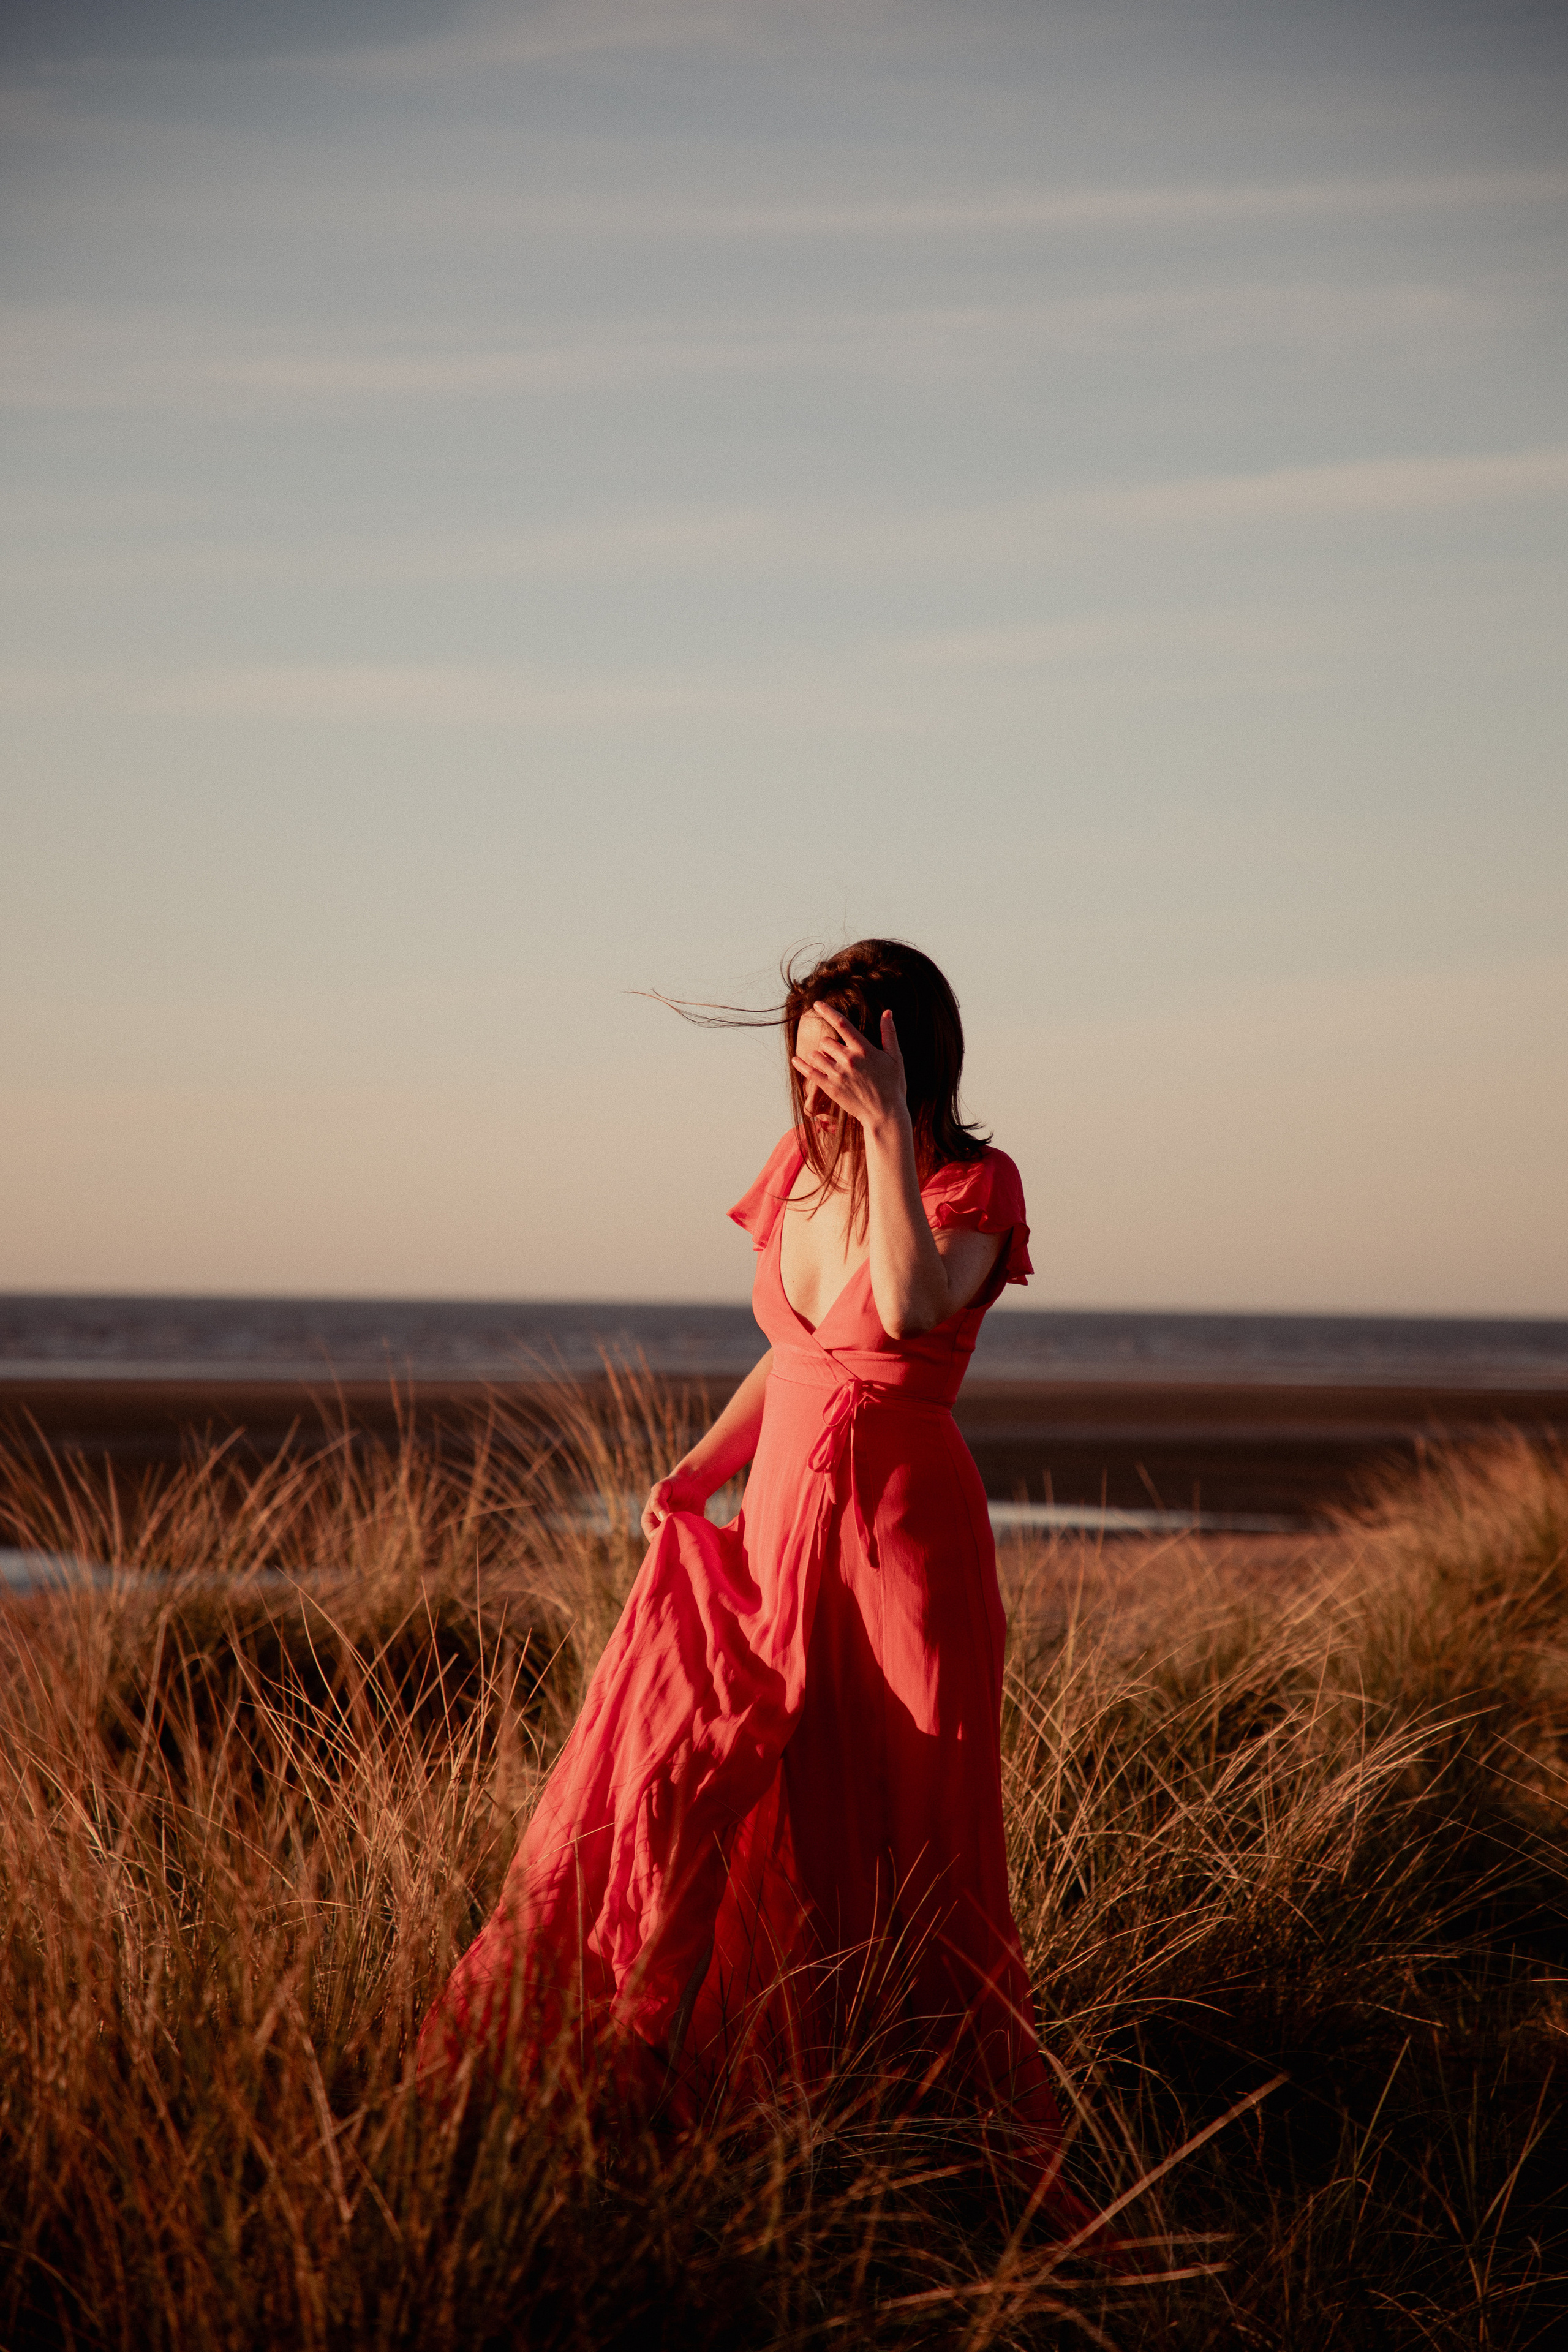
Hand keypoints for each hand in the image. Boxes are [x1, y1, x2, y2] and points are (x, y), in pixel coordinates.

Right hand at [640, 1465, 709, 1540]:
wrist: (692, 1483)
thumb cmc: (673, 1484)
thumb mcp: (662, 1488)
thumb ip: (658, 1501)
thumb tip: (662, 1519)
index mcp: (650, 1520)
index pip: (651, 1535)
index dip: (659, 1536)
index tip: (670, 1531)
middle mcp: (660, 1528)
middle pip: (663, 1542)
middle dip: (671, 1542)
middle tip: (681, 1535)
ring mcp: (674, 1531)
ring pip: (675, 1544)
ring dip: (682, 1541)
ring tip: (689, 1532)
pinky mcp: (686, 1532)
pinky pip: (687, 1541)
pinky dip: (691, 1540)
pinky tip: (697, 1532)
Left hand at [792, 1003, 908, 1137]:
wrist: (885, 1114)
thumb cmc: (893, 1086)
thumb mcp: (896, 1058)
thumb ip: (889, 1034)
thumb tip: (887, 1012)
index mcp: (863, 1050)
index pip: (842, 1024)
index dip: (827, 1012)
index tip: (816, 1004)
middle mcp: (849, 1060)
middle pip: (826, 1041)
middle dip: (829, 1044)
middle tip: (837, 1053)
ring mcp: (838, 1075)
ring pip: (817, 1055)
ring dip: (819, 1056)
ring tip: (829, 1062)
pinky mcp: (830, 1089)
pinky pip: (810, 1073)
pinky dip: (801, 1065)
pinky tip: (796, 1060)